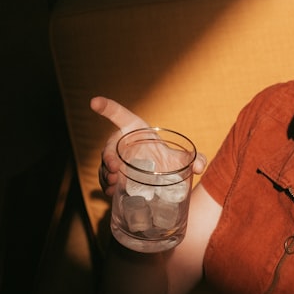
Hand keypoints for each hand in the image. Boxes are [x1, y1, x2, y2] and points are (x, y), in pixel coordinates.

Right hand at [89, 96, 206, 195]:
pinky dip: (107, 186)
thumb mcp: (183, 159)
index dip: (106, 107)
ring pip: (105, 165)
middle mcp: (123, 144)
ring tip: (113, 183)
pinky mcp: (115, 177)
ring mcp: (117, 161)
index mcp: (135, 130)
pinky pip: (105, 180)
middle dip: (109, 156)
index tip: (94, 101)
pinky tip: (112, 192)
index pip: (118, 115)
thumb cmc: (169, 161)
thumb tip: (200, 166)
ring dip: (106, 174)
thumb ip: (196, 159)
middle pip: (110, 146)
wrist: (163, 181)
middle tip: (114, 167)